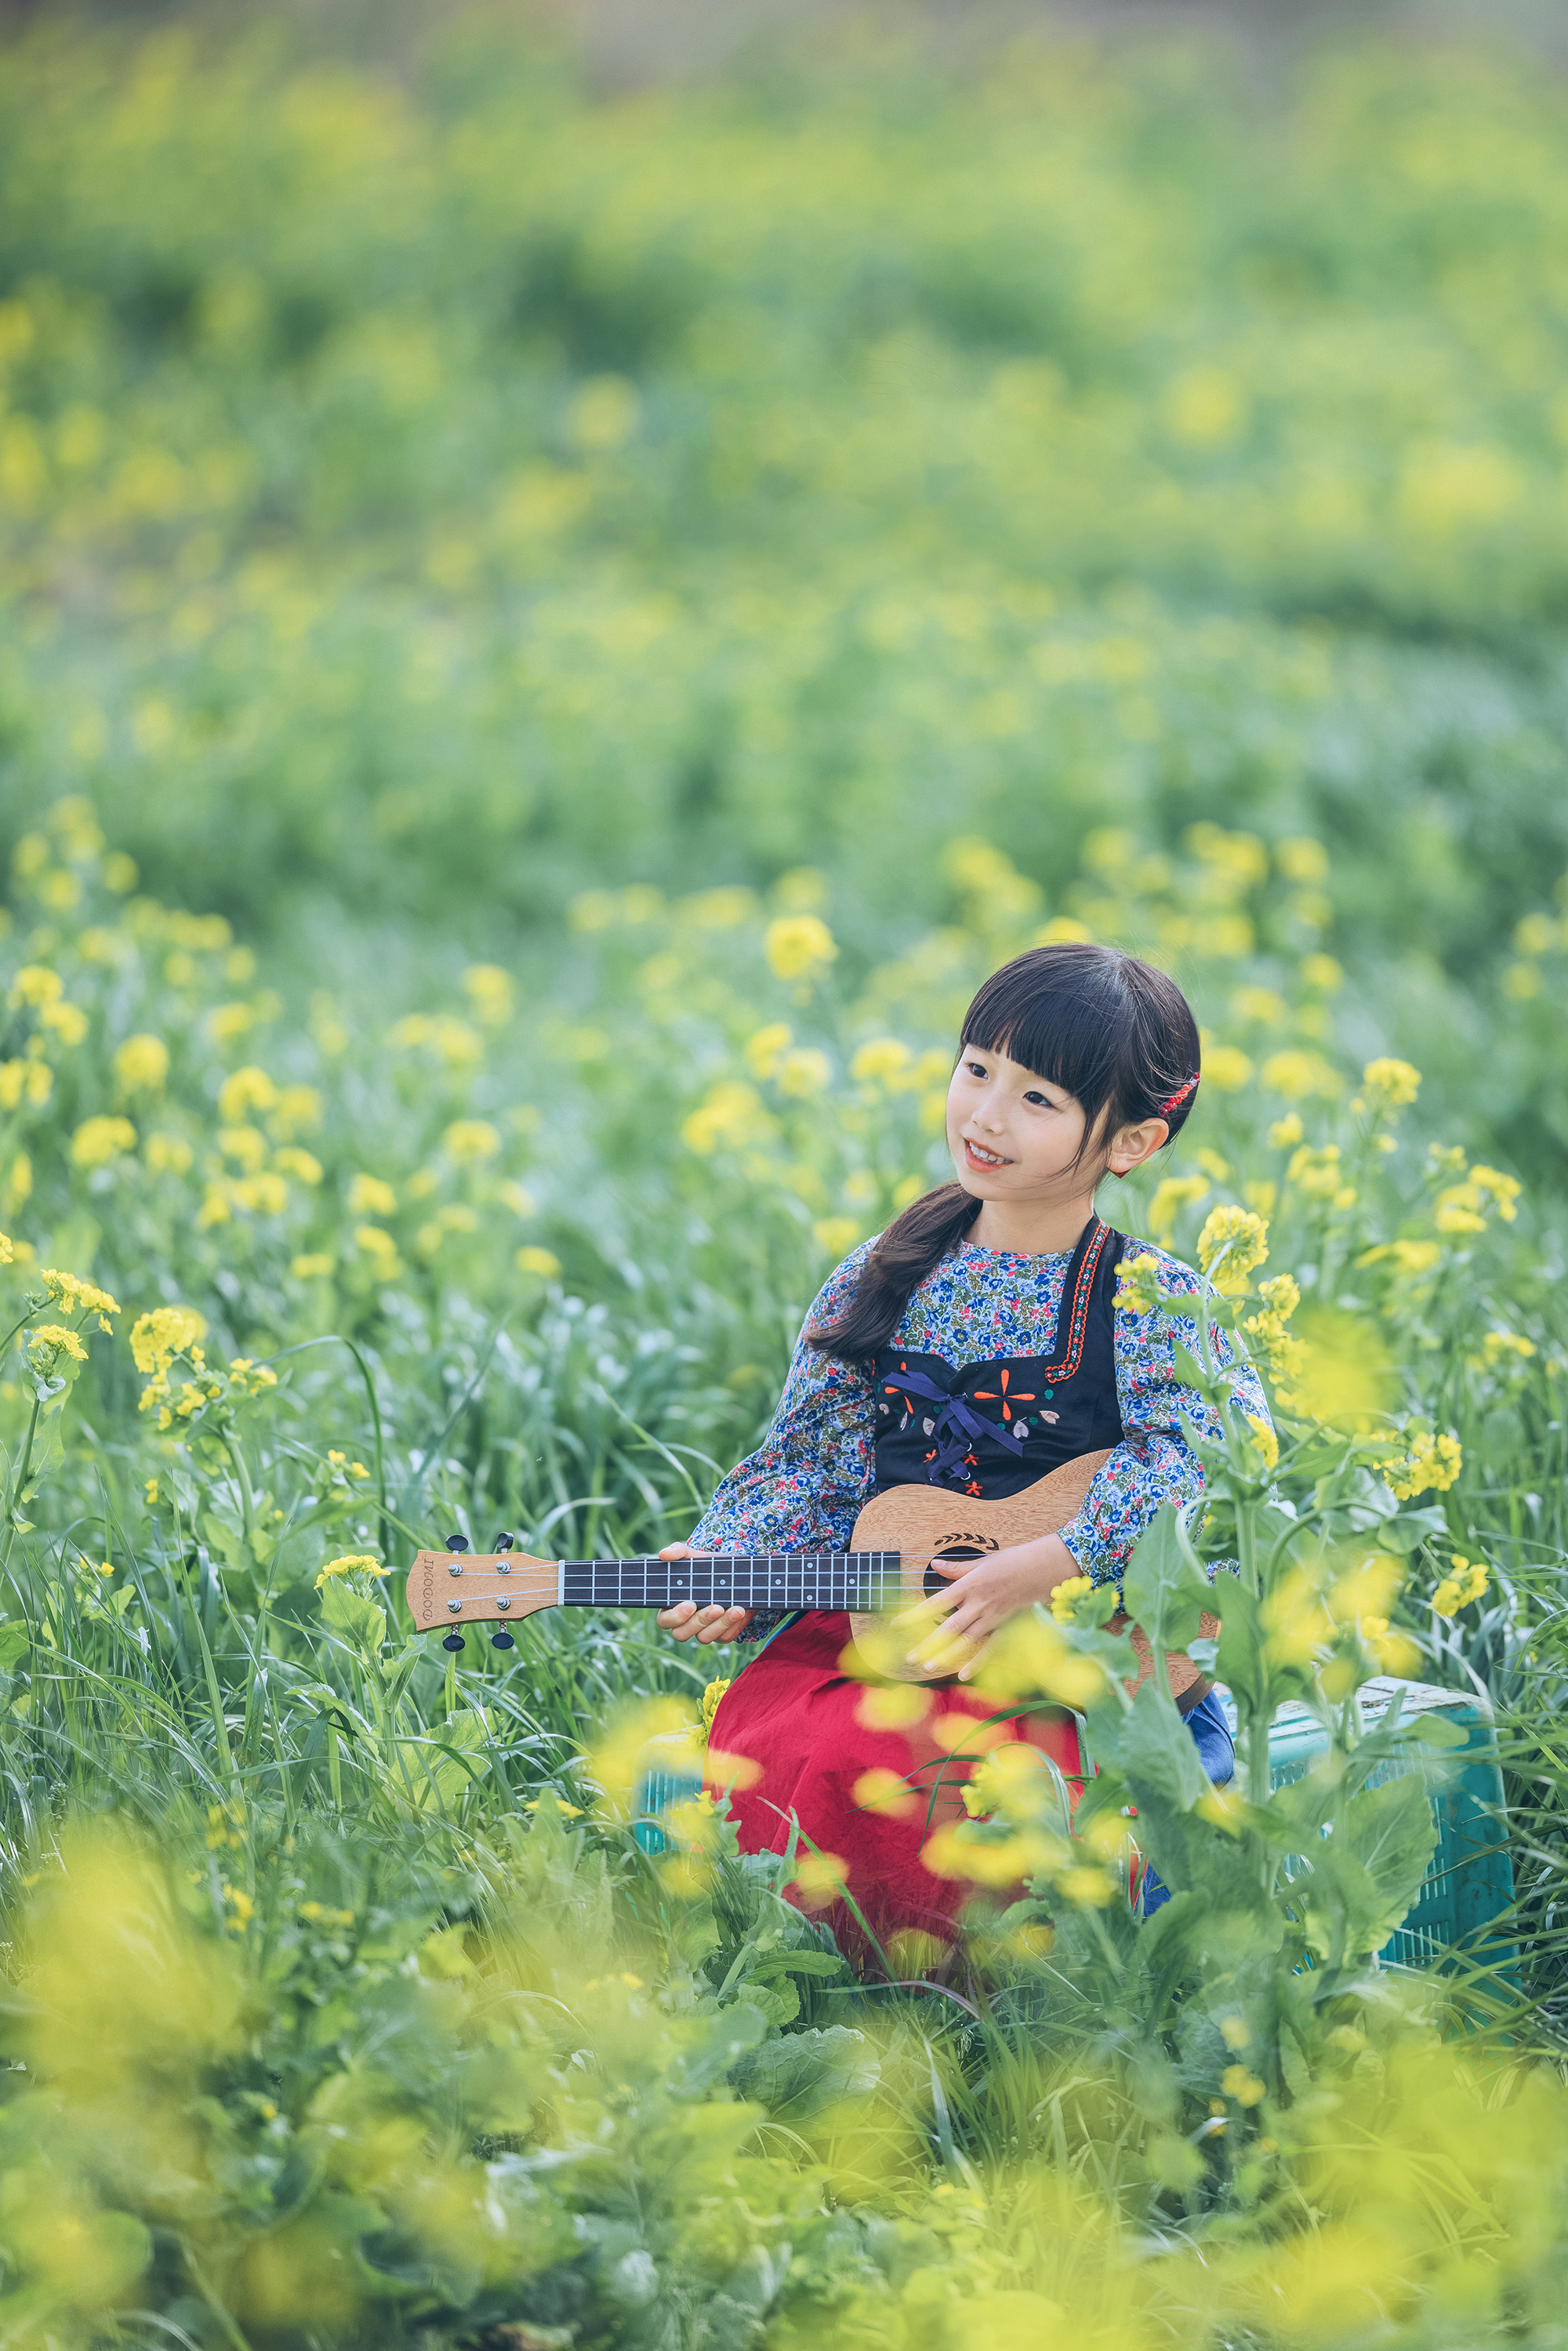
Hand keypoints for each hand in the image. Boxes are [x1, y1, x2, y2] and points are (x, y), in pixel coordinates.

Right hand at [654, 1543, 755, 1645]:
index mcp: (673, 1605)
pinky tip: (740, 1611)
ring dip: (720, 1624)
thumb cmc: (709, 1566)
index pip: (664, 1620)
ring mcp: (703, 1630)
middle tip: (716, 1607)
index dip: (674, 1617)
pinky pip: (723, 1637)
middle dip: (700, 1621)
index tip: (690, 1604)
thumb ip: (678, 1552)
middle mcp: (686, 1622)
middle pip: (681, 1634)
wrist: (736, 1574)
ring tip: (736, 1609)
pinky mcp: (721, 1634)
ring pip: (704, 1638)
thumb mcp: (695, 1556)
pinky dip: (732, 1625)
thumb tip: (663, 1554)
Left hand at [900, 1532, 1082, 1681]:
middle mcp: (977, 1604)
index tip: (897, 1624)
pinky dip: (977, 1662)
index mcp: (968, 1586)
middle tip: (910, 1657)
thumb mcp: (981, 1561)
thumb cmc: (1011, 1562)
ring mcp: (992, 1618)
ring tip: (929, 1667)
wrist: (1041, 1569)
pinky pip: (989, 1648)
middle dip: (927, 1643)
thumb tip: (935, 1563)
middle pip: (947, 1627)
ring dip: (947, 1655)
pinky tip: (963, 1674)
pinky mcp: (1005, 1626)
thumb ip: (956, 1568)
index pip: (935, 1603)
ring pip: (965, 1640)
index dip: (915, 1614)